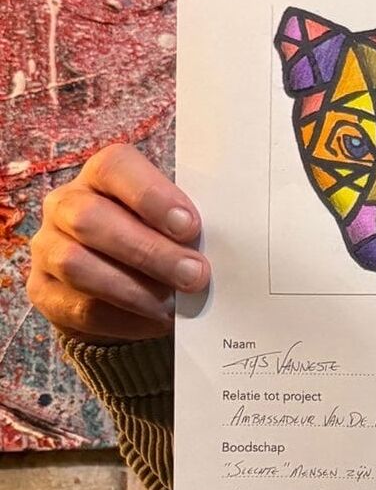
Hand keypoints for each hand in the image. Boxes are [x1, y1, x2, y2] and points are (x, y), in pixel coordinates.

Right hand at [26, 142, 210, 344]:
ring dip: (134, 288)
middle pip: (92, 219)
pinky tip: (157, 321)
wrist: (120, 274)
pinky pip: (79, 307)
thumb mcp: (171, 218)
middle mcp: (65, 204)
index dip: (152, 196)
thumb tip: (219, 245)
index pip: (116, 168)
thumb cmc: (157, 232)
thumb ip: (186, 223)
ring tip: (176, 304)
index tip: (191, 227)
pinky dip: (124, 318)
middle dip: (149, 251)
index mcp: (101, 173)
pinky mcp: (42, 290)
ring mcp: (47, 247)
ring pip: (78, 265)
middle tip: (195, 275)